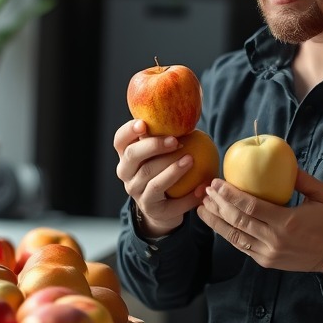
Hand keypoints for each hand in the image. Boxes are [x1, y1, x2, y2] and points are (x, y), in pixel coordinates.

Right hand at [113, 119, 205, 236]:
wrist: (164, 207)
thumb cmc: (166, 169)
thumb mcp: (163, 152)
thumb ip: (168, 136)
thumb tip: (190, 113)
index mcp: (126, 156)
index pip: (120, 140)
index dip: (129, 131)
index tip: (144, 124)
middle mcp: (126, 173)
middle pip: (133, 156)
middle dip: (153, 146)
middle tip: (175, 141)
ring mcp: (136, 193)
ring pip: (152, 178)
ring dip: (173, 169)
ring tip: (191, 160)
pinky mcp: (152, 209)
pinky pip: (170, 202)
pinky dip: (188, 196)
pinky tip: (202, 187)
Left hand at [196, 168, 322, 272]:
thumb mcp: (322, 194)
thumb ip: (302, 178)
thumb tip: (285, 161)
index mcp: (287, 222)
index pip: (250, 207)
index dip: (230, 194)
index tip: (216, 182)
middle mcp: (274, 240)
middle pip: (237, 220)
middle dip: (218, 204)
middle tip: (205, 190)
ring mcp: (268, 254)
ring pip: (234, 236)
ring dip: (215, 221)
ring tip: (201, 207)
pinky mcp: (265, 261)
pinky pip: (241, 246)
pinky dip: (226, 233)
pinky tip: (215, 222)